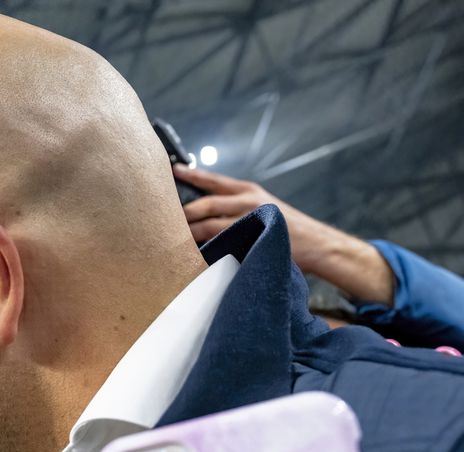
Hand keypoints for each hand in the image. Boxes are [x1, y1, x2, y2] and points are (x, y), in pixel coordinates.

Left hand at [175, 164, 395, 304]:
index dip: (190, 175)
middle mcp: (248, 200)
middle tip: (160, 219)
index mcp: (247, 190)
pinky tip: (190, 255)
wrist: (318, 244)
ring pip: (208, 224)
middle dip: (182, 212)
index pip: (212, 180)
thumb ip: (235, 207)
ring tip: (168, 240)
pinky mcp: (253, 237)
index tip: (170, 170)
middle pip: (204, 203)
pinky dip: (204, 248)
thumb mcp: (261, 208)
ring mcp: (250, 219)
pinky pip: (220, 243)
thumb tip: (200, 213)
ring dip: (188, 233)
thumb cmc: (285, 229)